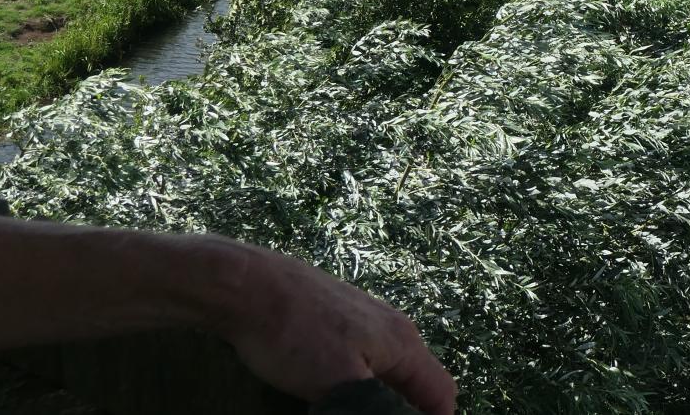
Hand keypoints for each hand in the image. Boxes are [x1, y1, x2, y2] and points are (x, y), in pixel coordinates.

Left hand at [202, 240, 457, 414]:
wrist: (248, 287)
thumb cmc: (295, 337)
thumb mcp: (339, 385)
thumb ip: (376, 409)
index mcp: (403, 343)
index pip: (441, 393)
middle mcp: (392, 327)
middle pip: (415, 382)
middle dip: (402, 410)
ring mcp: (364, 319)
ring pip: (387, 370)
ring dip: (379, 398)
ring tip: (348, 410)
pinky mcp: (337, 319)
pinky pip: (363, 358)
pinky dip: (358, 382)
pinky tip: (330, 392)